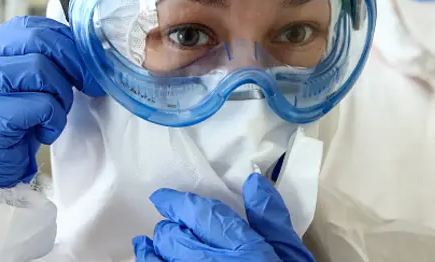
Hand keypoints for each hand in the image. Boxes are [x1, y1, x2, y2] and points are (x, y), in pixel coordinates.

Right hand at [0, 16, 103, 188]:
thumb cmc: (14, 122)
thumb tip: (93, 52)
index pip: (38, 27)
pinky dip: (53, 120)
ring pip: (41, 70)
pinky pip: (41, 105)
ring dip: (61, 96)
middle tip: (88, 88)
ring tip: (52, 115)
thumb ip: (49, 59)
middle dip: (75, 66)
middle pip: (41, 41)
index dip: (72, 45)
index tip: (89, 68)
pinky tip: (42, 131)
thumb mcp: (31, 82)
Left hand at [133, 173, 314, 261]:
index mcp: (245, 249)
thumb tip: (254, 181)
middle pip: (176, 238)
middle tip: (169, 224)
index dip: (178, 203)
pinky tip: (145, 255)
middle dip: (170, 226)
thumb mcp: (289, 254)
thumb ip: (270, 219)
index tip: (163, 198)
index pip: (203, 216)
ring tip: (150, 240)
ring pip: (162, 259)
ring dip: (155, 247)